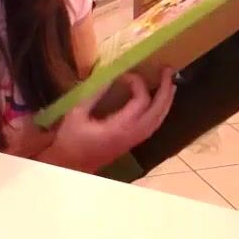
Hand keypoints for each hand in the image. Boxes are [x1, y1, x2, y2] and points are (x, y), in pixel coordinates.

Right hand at [39, 66, 175, 172]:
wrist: (69, 167)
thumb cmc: (70, 141)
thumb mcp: (76, 114)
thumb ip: (93, 95)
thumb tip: (108, 76)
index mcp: (119, 127)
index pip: (141, 101)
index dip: (137, 83)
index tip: (124, 74)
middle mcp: (132, 135)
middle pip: (158, 111)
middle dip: (165, 90)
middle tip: (168, 70)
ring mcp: (133, 140)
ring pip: (158, 120)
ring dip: (166, 101)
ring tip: (169, 84)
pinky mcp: (131, 143)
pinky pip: (152, 126)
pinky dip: (159, 112)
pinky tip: (158, 103)